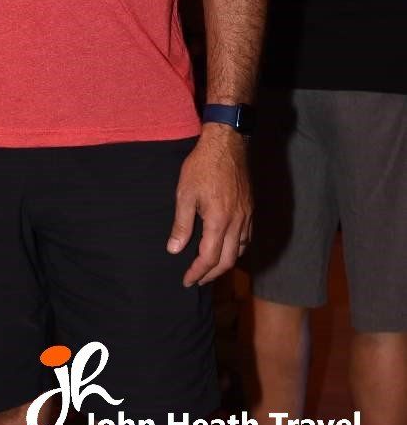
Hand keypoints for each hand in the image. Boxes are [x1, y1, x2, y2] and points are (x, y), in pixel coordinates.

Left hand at [166, 126, 251, 286]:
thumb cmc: (202, 166)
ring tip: (211, 267)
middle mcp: (236, 222)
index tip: (187, 280)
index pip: (209, 258)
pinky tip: (228, 247)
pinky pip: (247, 237)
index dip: (197, 273)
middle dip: (212, 274)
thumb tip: (174, 250)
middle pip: (228, 260)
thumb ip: (181, 224)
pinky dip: (238, 249)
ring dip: (226, 263)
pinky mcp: (251, 208)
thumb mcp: (185, 193)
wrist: (226, 144)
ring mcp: (246, 216)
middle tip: (197, 280)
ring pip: (241, 251)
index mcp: (218, 221)